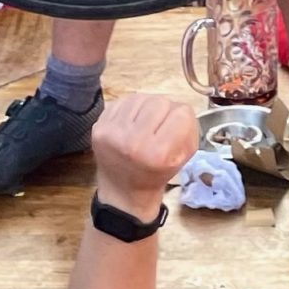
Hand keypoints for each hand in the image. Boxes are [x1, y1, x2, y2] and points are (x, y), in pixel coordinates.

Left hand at [92, 90, 199, 204]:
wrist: (123, 191)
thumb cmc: (156, 175)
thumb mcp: (183, 159)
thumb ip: (189, 129)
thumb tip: (180, 107)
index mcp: (157, 154)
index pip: (182, 112)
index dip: (182, 121)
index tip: (174, 133)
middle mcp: (133, 142)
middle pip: (161, 101)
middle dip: (165, 112)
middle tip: (159, 128)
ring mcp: (113, 133)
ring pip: (141, 97)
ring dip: (147, 108)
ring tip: (145, 124)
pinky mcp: (99, 126)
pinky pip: (123, 101)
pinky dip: (131, 108)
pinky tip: (131, 123)